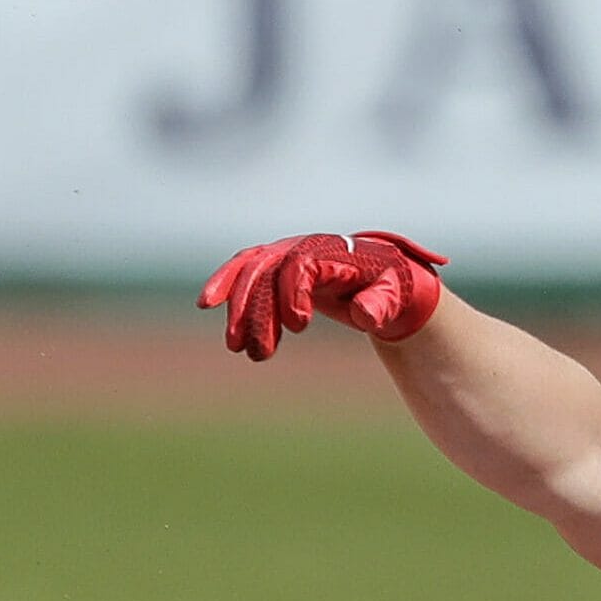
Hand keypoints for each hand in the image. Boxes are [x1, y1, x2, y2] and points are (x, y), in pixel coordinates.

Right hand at [198, 231, 451, 360]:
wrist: (382, 277)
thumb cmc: (390, 287)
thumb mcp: (394, 296)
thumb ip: (380, 305)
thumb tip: (363, 314)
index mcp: (334, 252)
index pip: (302, 265)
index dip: (294, 294)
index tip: (299, 328)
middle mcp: (304, 247)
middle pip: (268, 269)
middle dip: (256, 309)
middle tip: (256, 352)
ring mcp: (287, 254)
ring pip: (251, 272)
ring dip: (239, 309)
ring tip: (237, 348)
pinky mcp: (277, 267)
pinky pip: (245, 271)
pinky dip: (226, 284)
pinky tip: (206, 304)